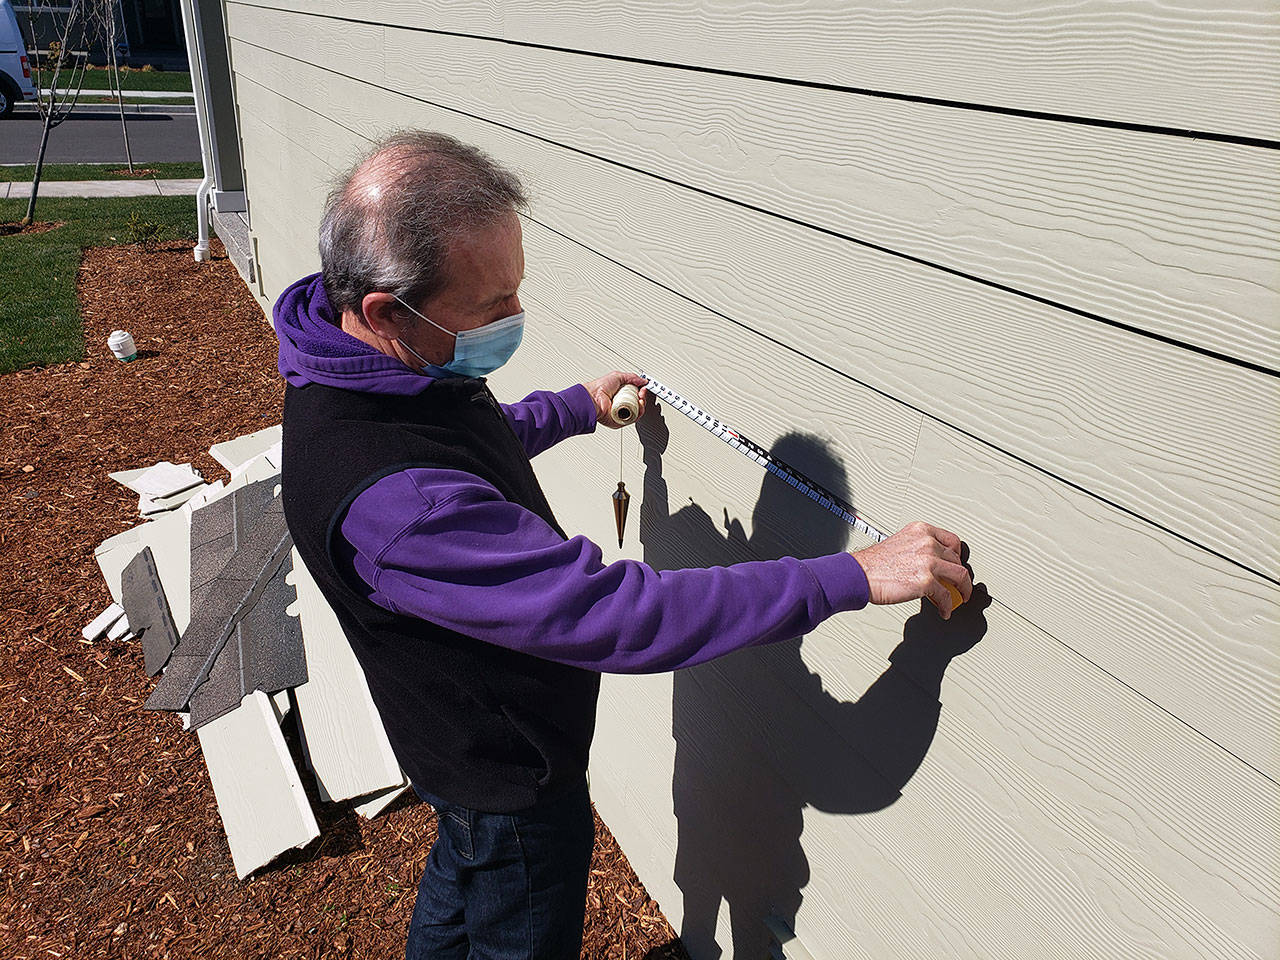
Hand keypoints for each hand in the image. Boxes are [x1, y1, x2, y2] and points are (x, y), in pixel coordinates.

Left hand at [582, 371, 648, 427]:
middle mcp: (621, 405)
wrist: (593, 398)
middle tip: (641, 393)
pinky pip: (633, 419)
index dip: (641, 392)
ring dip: (642, 405)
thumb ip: (632, 377)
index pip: (635, 395)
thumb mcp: (618, 376)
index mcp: (620, 395)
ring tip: (640, 398)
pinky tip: (637, 406)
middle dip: (642, 398)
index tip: (643, 387)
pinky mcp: (620, 421)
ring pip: (637, 412)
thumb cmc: (600, 387)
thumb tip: (643, 381)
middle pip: (638, 404)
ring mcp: (620, 413)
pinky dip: (638, 413)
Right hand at [851, 522, 972, 619]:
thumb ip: (919, 548)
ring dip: (963, 590)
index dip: (958, 556)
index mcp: (921, 531)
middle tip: (958, 584)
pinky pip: (946, 596)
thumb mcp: (900, 543)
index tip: (957, 564)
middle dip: (960, 575)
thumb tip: (934, 564)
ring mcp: (928, 561)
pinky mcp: (926, 581)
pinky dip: (947, 606)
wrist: (859, 574)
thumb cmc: (874, 563)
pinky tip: (944, 610)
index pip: (953, 541)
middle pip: (957, 560)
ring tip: (960, 597)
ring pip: (960, 576)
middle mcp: (927, 543)